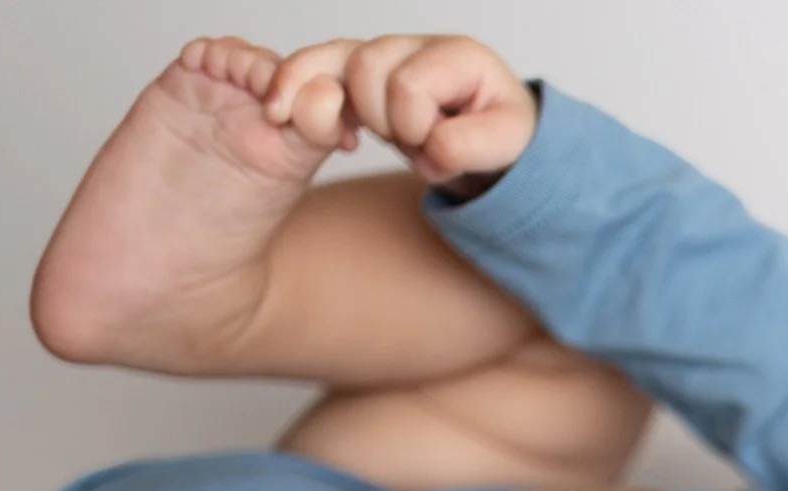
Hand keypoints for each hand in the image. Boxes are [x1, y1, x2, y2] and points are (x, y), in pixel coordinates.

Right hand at [263, 35, 535, 190]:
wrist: (487, 133)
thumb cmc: (498, 131)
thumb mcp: (507, 143)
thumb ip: (474, 145)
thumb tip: (432, 146)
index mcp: (455, 54)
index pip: (409, 84)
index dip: (414, 126)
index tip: (436, 148)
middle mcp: (414, 45)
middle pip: (366, 66)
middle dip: (381, 119)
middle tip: (410, 143)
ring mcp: (382, 55)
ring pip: (334, 62)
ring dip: (342, 110)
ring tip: (354, 139)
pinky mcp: (357, 72)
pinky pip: (312, 67)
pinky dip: (293, 89)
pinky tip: (280, 114)